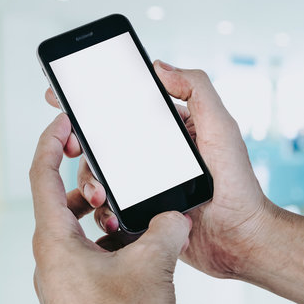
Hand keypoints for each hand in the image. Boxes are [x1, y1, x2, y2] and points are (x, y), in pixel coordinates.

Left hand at [30, 114, 191, 303]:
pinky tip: (132, 243)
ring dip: (98, 212)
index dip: (50, 142)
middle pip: (59, 198)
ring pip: (74, 225)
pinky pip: (84, 248)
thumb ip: (164, 229)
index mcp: (54, 239)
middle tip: (107, 169)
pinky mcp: (74, 285)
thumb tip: (173, 216)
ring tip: (126, 211)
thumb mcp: (149, 267)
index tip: (64, 122)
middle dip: (85, 180)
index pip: (42, 175)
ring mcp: (61, 271)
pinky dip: (104, 237)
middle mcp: (51, 252)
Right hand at [46, 60, 273, 278]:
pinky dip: (102, 209)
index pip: (122, 109)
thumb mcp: (220, 127)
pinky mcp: (138, 209)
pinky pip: (109, 206)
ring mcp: (141, 183)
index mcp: (165, 130)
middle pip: (101, 143)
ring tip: (97, 193)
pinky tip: (108, 213)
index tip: (64, 98)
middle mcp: (148, 154)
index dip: (91, 103)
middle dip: (80, 144)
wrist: (239, 237)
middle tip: (72, 147)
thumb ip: (197, 90)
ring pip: (99, 175)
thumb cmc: (236, 182)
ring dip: (90, 181)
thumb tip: (159, 66)